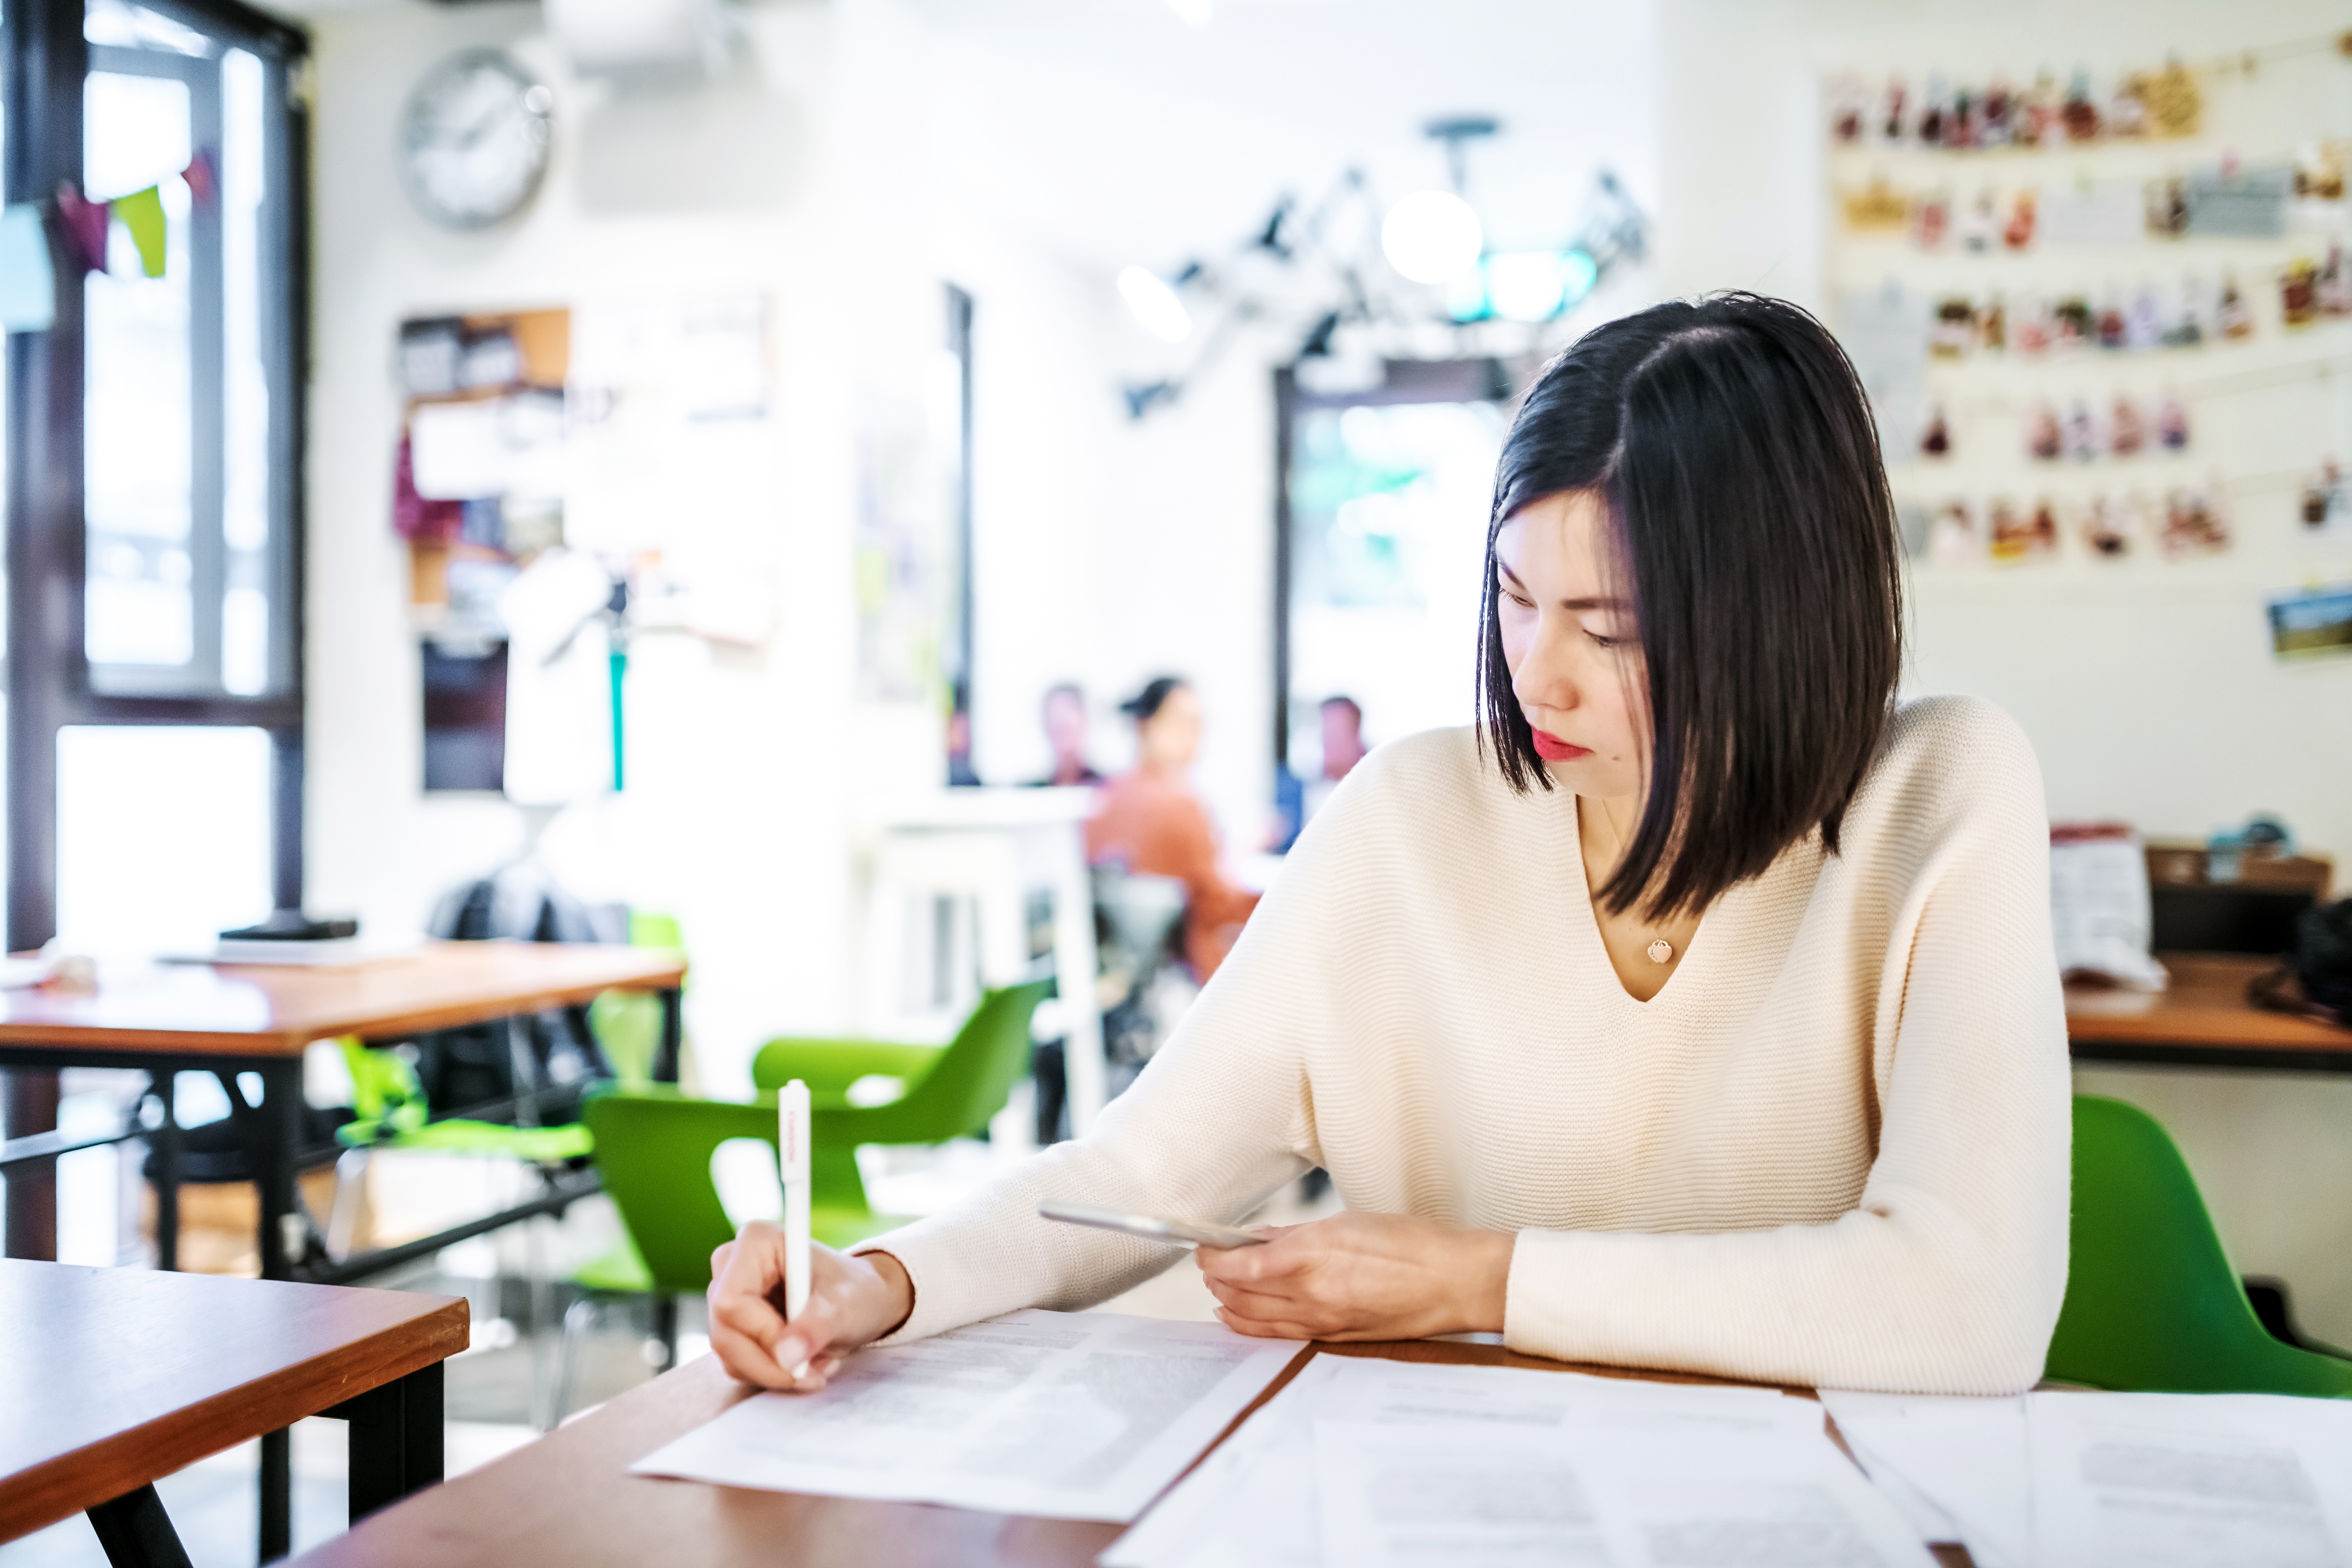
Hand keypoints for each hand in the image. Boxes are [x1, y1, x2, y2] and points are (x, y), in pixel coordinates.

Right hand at [707, 1224, 913, 1390]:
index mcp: (756, 1242)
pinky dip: (770, 1373)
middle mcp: (732, 1265)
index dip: (763, 1336)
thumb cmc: (855, 1291)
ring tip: (815, 1364)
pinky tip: (801, 1362)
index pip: (732, 1302)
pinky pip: (736, 1363)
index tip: (800, 1356)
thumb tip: (786, 1358)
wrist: (862, 1300)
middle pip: (725, 1333)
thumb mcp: (844, 1306)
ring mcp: (727, 1296)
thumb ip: (816, 1327)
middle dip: (770, 1365)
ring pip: (728, 1354)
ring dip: (774, 1372)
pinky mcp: (732, 1324)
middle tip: (813, 1374)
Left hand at [1196, 1211, 1513, 1342]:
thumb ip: (1295, 1234)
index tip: (1203, 1246)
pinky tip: (1236, 1315)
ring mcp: (1321, 1320)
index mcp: (1312, 1255)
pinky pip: (1278, 1333)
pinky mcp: (1333, 1337)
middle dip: (1216, 1277)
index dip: (1212, 1256)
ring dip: (1228, 1300)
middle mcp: (1311, 1293)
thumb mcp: (1346, 1222)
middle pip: (1238, 1293)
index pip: (1239, 1264)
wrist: (1454, 1282)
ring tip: (1217, 1286)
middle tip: (1208, 1261)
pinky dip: (1250, 1323)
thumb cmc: (1410, 1243)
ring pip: (1253, 1317)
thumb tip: (1257, 1240)